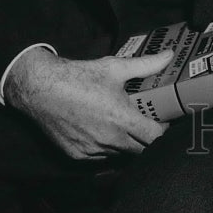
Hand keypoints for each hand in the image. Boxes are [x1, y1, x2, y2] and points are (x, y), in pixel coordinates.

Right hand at [3, 47, 173, 159]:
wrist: (41, 89)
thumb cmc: (79, 77)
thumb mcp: (115, 67)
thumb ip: (146, 64)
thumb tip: (170, 56)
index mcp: (121, 119)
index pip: (154, 137)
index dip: (164, 131)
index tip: (164, 121)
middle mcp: (109, 139)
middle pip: (140, 151)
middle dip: (147, 139)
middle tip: (148, 124)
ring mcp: (92, 150)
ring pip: (120, 155)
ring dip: (127, 144)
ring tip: (126, 126)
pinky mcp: (78, 155)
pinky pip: (100, 157)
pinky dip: (107, 147)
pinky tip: (105, 131)